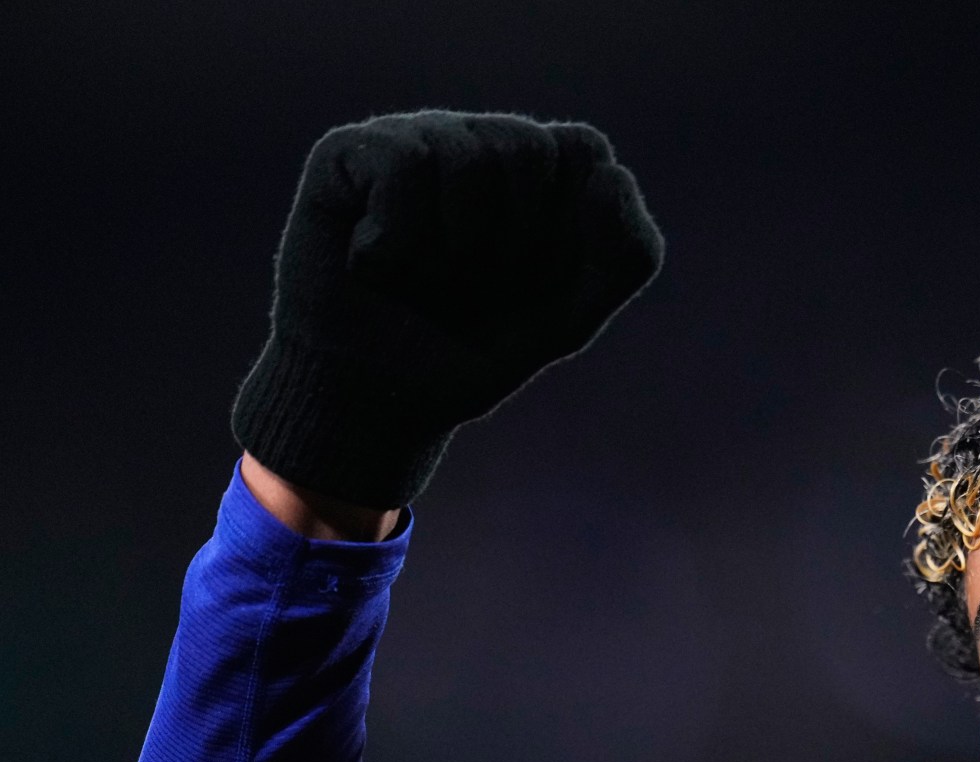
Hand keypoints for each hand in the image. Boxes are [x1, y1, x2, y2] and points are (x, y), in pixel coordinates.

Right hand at [232, 110, 663, 508]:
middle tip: (474, 279)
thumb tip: (612, 171)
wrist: (381, 400)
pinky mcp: (348, 153)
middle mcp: (475, 141)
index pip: (585, 149)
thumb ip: (627, 255)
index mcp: (536, 174)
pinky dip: (399, 236)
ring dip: (454, 248)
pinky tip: (373, 263)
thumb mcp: (572, 316)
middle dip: (513, 239)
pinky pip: (403, 163)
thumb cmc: (473, 349)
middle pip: (528, 146)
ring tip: (424, 275)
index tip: (536, 276)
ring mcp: (411, 139)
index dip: (570, 224)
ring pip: (468, 157)